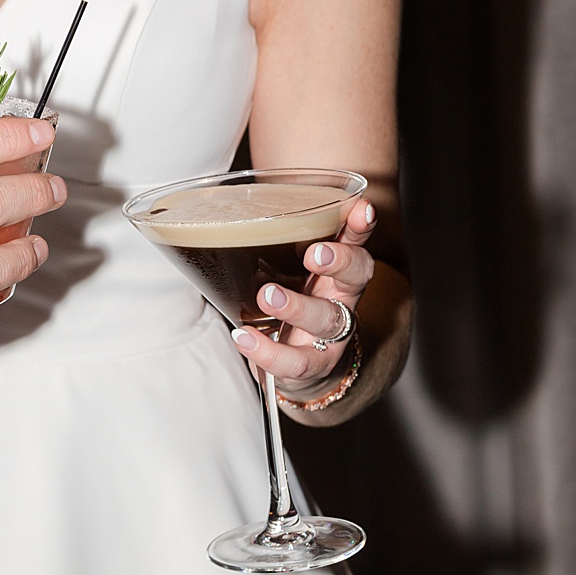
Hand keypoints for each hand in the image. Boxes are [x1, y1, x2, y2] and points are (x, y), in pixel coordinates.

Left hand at [231, 196, 375, 395]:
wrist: (300, 368)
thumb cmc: (288, 304)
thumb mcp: (280, 272)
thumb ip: (264, 244)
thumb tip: (213, 206)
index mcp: (334, 269)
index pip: (355, 241)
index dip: (360, 226)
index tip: (361, 208)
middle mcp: (340, 297)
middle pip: (357, 275)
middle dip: (339, 261)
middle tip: (314, 254)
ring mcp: (330, 335)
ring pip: (326, 319)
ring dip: (297, 306)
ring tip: (267, 296)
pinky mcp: (311, 365)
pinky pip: (295, 362)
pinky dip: (267, 351)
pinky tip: (244, 337)